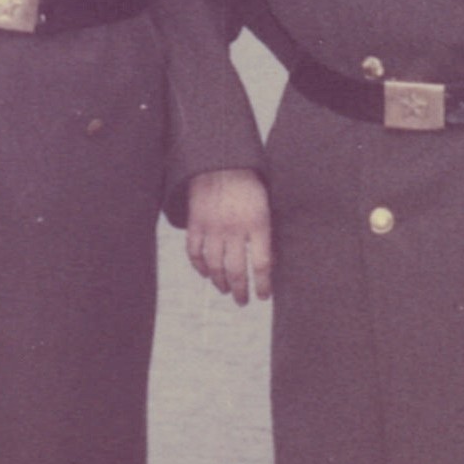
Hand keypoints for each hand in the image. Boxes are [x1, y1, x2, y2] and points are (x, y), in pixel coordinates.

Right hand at [185, 168, 273, 304]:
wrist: (221, 162)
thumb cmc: (249, 185)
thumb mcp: (266, 206)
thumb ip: (267, 234)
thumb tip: (268, 264)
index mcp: (257, 223)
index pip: (262, 264)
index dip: (263, 285)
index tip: (263, 296)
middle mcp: (234, 228)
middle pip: (237, 271)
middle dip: (241, 291)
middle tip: (243, 301)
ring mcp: (213, 227)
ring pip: (215, 266)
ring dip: (220, 283)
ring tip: (226, 290)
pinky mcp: (196, 223)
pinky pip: (195, 252)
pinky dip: (199, 266)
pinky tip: (206, 273)